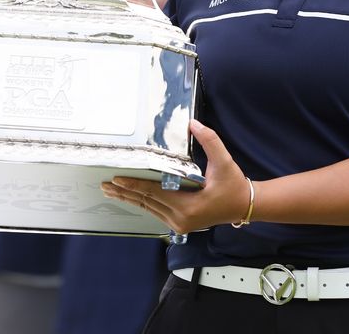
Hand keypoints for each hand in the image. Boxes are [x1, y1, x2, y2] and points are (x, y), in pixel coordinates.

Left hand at [102, 120, 251, 234]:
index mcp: (189, 207)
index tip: (116, 178)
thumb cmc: (234, 186)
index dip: (134, 184)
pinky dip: (142, 202)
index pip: (154, 193)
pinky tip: (130, 196)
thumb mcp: (224, 162)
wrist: (243, 205)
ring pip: (148, 208)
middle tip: (105, 185)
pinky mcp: (179, 224)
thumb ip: (210, 142)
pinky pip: (155, 211)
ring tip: (112, 190)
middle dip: (124, 192)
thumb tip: (194, 124)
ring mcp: (179, 224)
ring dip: (130, 198)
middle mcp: (181, 219)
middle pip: (146, 202)